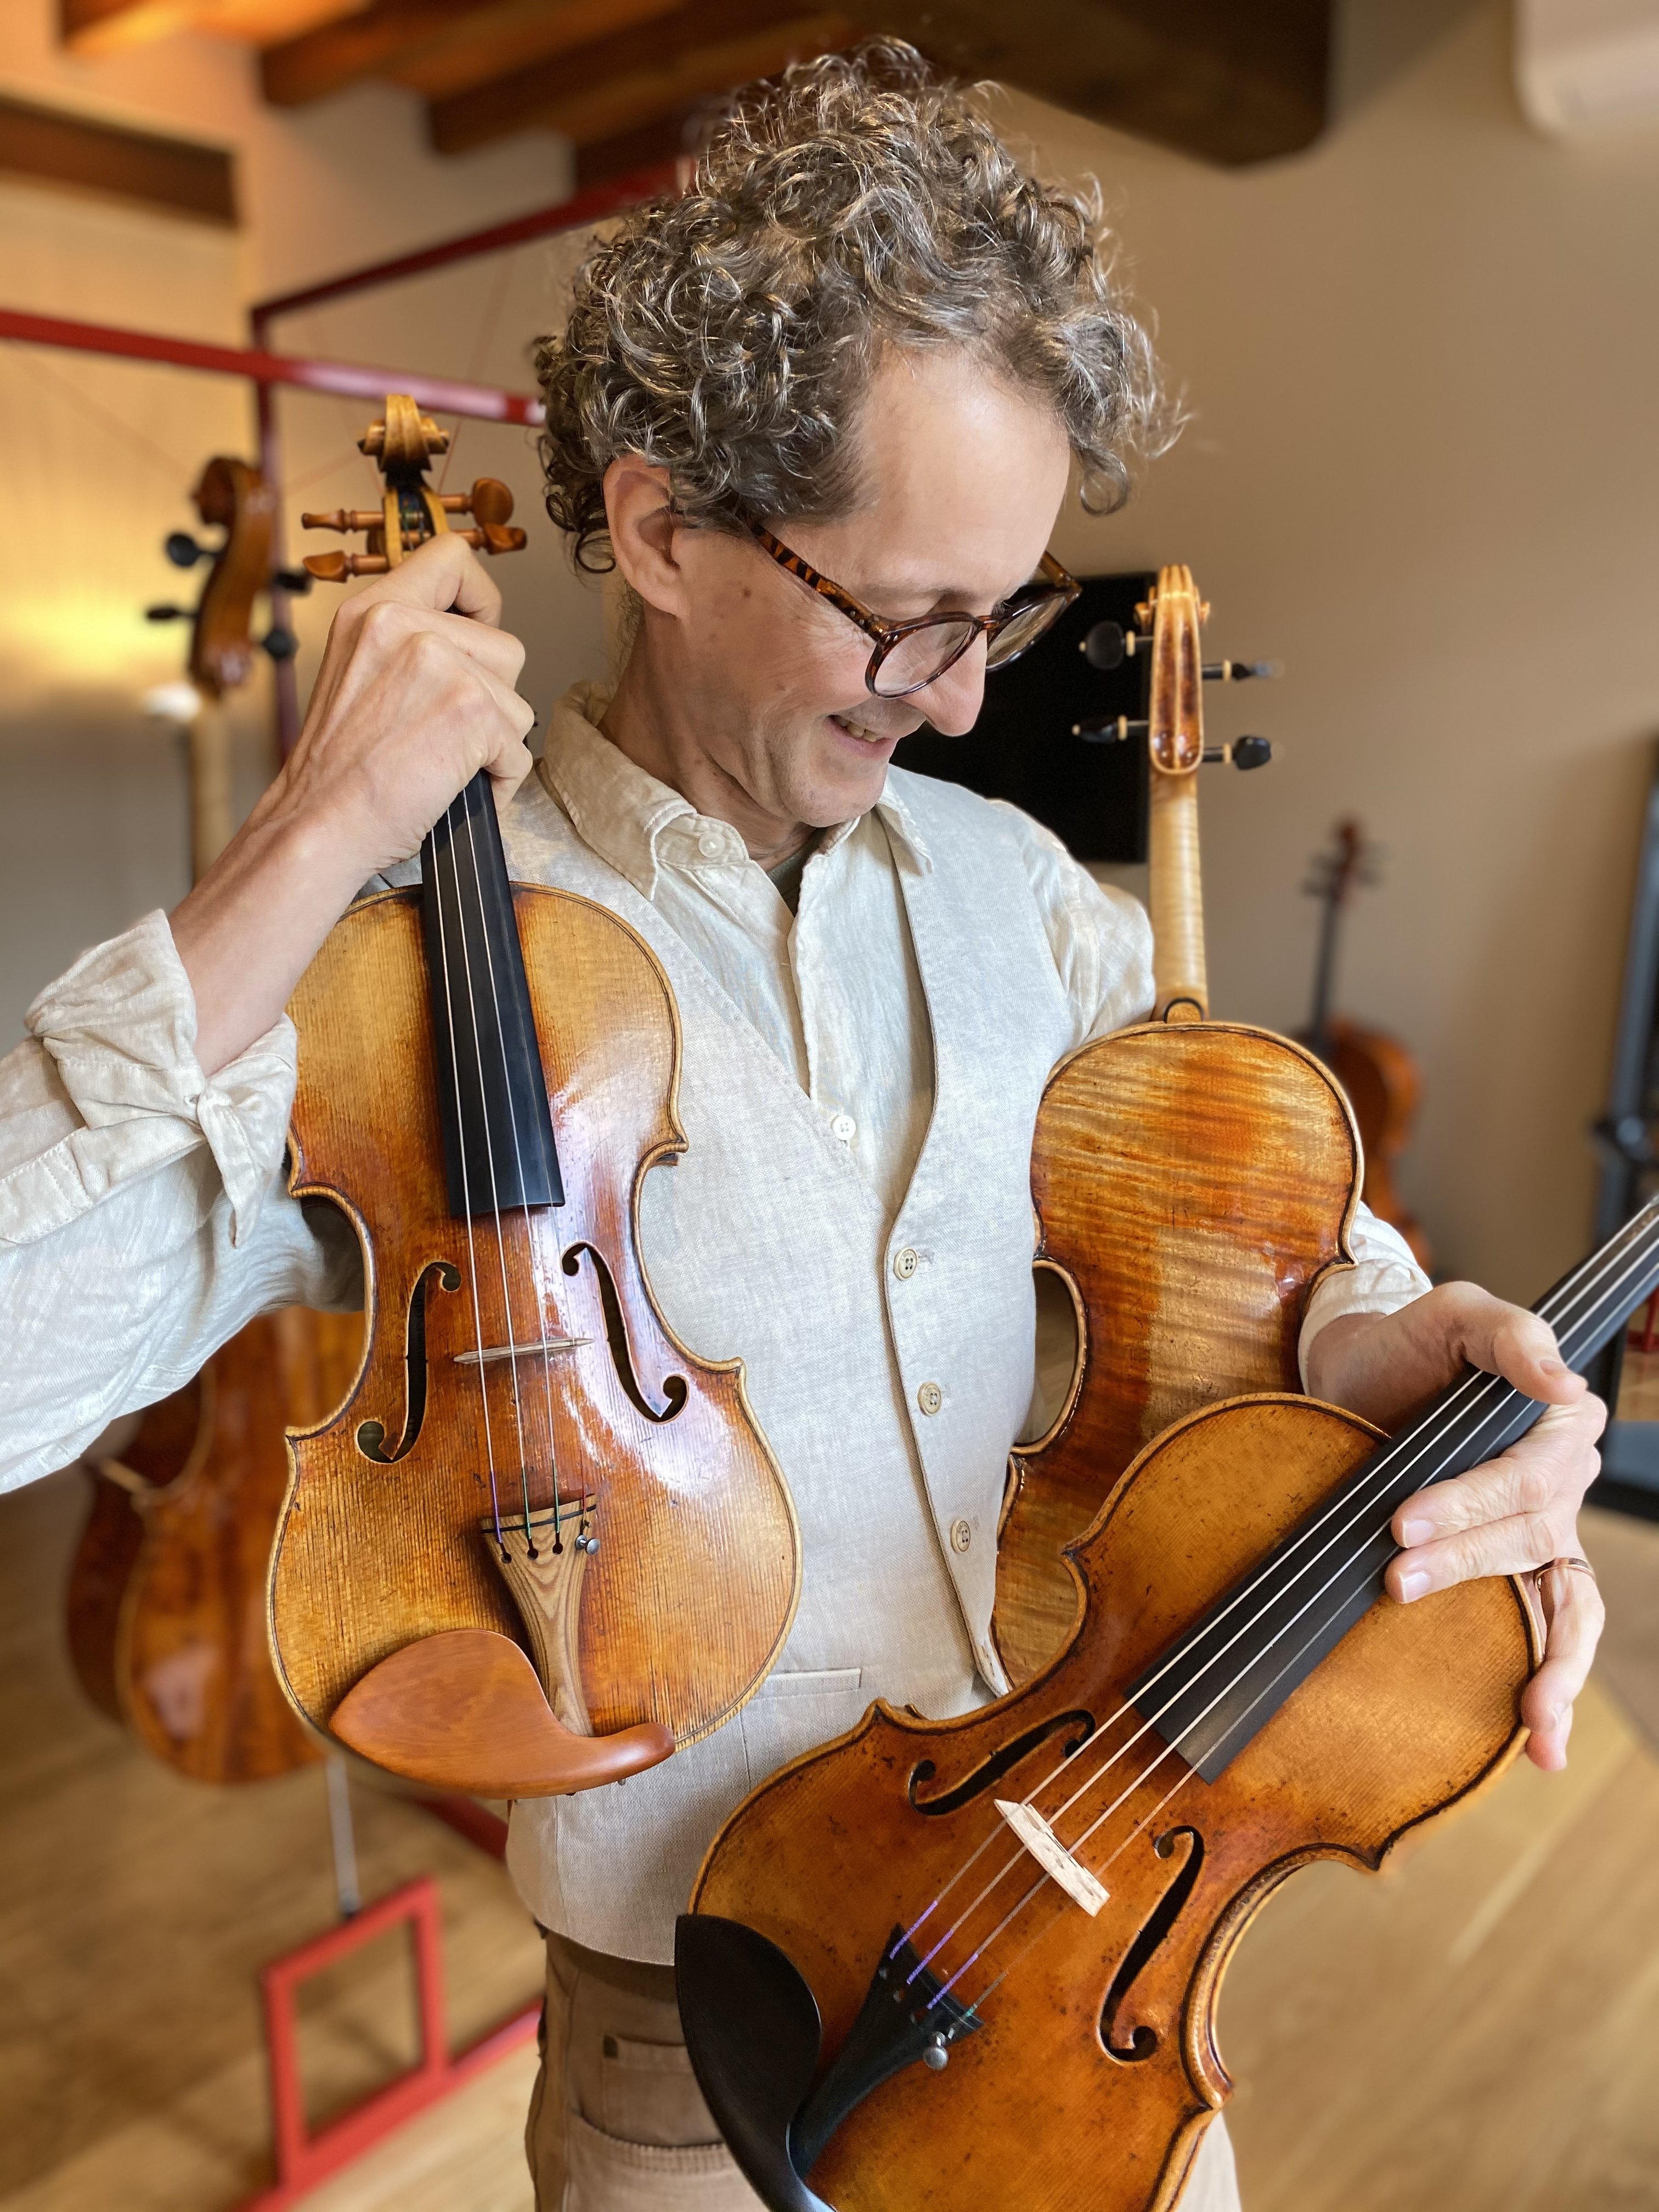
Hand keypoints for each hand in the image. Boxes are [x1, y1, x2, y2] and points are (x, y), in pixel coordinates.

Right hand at [273, 532, 535, 882]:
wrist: (316, 824)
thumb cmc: (338, 770)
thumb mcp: (356, 673)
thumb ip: (407, 645)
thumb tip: (473, 644)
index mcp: (371, 609)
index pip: (452, 557)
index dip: (482, 599)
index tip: (477, 634)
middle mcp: (402, 624)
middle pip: (505, 646)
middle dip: (491, 699)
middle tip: (442, 733)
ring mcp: (439, 663)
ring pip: (517, 701)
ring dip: (494, 743)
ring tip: (443, 765)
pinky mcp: (470, 709)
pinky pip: (519, 750)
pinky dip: (499, 782)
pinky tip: (453, 789)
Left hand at [1305, 1284, 1605, 1771]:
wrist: (1358, 1371)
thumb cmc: (1407, 1343)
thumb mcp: (1453, 1313)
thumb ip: (1511, 1335)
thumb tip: (1564, 1381)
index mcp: (1559, 1422)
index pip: (1528, 1477)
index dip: (1470, 1503)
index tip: (1404, 1522)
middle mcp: (1565, 1482)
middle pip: (1530, 1538)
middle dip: (1465, 1565)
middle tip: (1396, 1579)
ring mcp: (1546, 1532)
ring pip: (1567, 1604)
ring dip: (1552, 1666)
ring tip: (1535, 1724)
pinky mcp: (1516, 1568)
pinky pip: (1554, 1628)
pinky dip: (1554, 1683)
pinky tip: (1544, 1742)